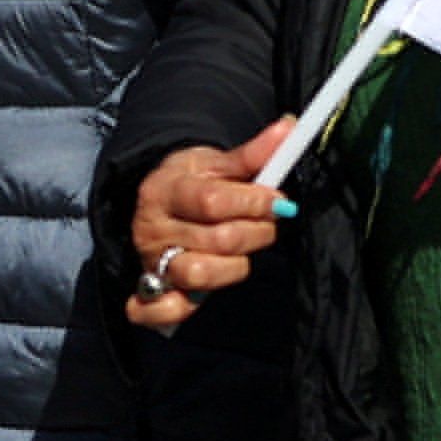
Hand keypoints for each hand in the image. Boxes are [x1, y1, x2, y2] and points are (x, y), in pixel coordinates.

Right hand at [124, 131, 293, 328]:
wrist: (157, 204)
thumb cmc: (191, 183)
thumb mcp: (215, 163)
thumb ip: (253, 153)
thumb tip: (289, 129)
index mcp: (164, 189)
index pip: (212, 201)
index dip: (253, 203)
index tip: (278, 201)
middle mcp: (152, 227)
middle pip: (217, 240)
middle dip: (256, 233)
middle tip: (266, 223)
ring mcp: (151, 262)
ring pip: (200, 274)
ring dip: (235, 266)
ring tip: (241, 251)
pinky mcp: (151, 292)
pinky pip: (163, 311)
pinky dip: (182, 307)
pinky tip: (200, 293)